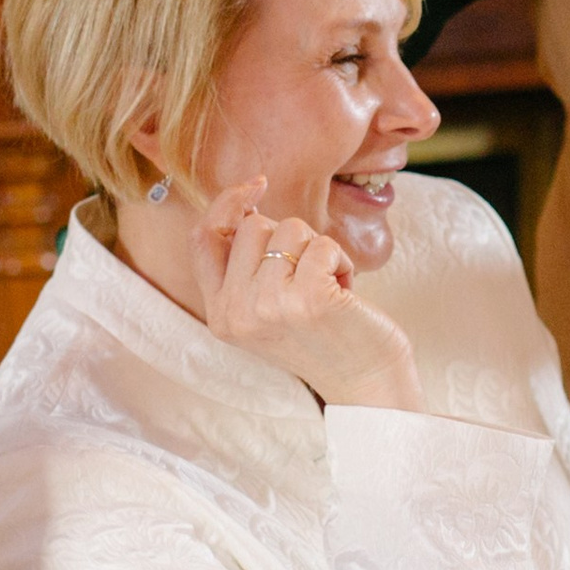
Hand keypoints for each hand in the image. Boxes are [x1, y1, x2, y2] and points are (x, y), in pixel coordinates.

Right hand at [195, 178, 423, 410]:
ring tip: (329, 289)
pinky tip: (346, 293)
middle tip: (311, 278)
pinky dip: (342, 261)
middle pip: (253, 226)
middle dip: (292, 240)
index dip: (226, 204)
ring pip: (290, 230)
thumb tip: (246, 201)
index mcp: (219, 314)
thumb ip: (249, 265)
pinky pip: (323, 245)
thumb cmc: (326, 337)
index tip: (256, 187)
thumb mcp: (269, 307)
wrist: (366, 383)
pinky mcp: (307, 299)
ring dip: (320, 251)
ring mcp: (269, 306)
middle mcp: (236, 312)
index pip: (202, 239)